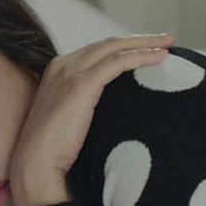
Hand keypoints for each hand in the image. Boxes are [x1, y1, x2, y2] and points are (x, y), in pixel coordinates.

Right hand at [10, 34, 173, 205]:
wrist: (36, 165)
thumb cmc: (55, 152)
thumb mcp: (70, 118)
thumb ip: (87, 104)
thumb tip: (117, 106)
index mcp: (58, 69)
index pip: (98, 51)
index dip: (125, 47)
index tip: (148, 50)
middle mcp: (62, 64)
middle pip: (108, 43)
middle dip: (139, 39)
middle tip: (167, 39)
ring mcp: (70, 72)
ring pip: (114, 48)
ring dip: (144, 43)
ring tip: (169, 43)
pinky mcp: (81, 84)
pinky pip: (117, 62)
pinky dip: (140, 56)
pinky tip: (160, 57)